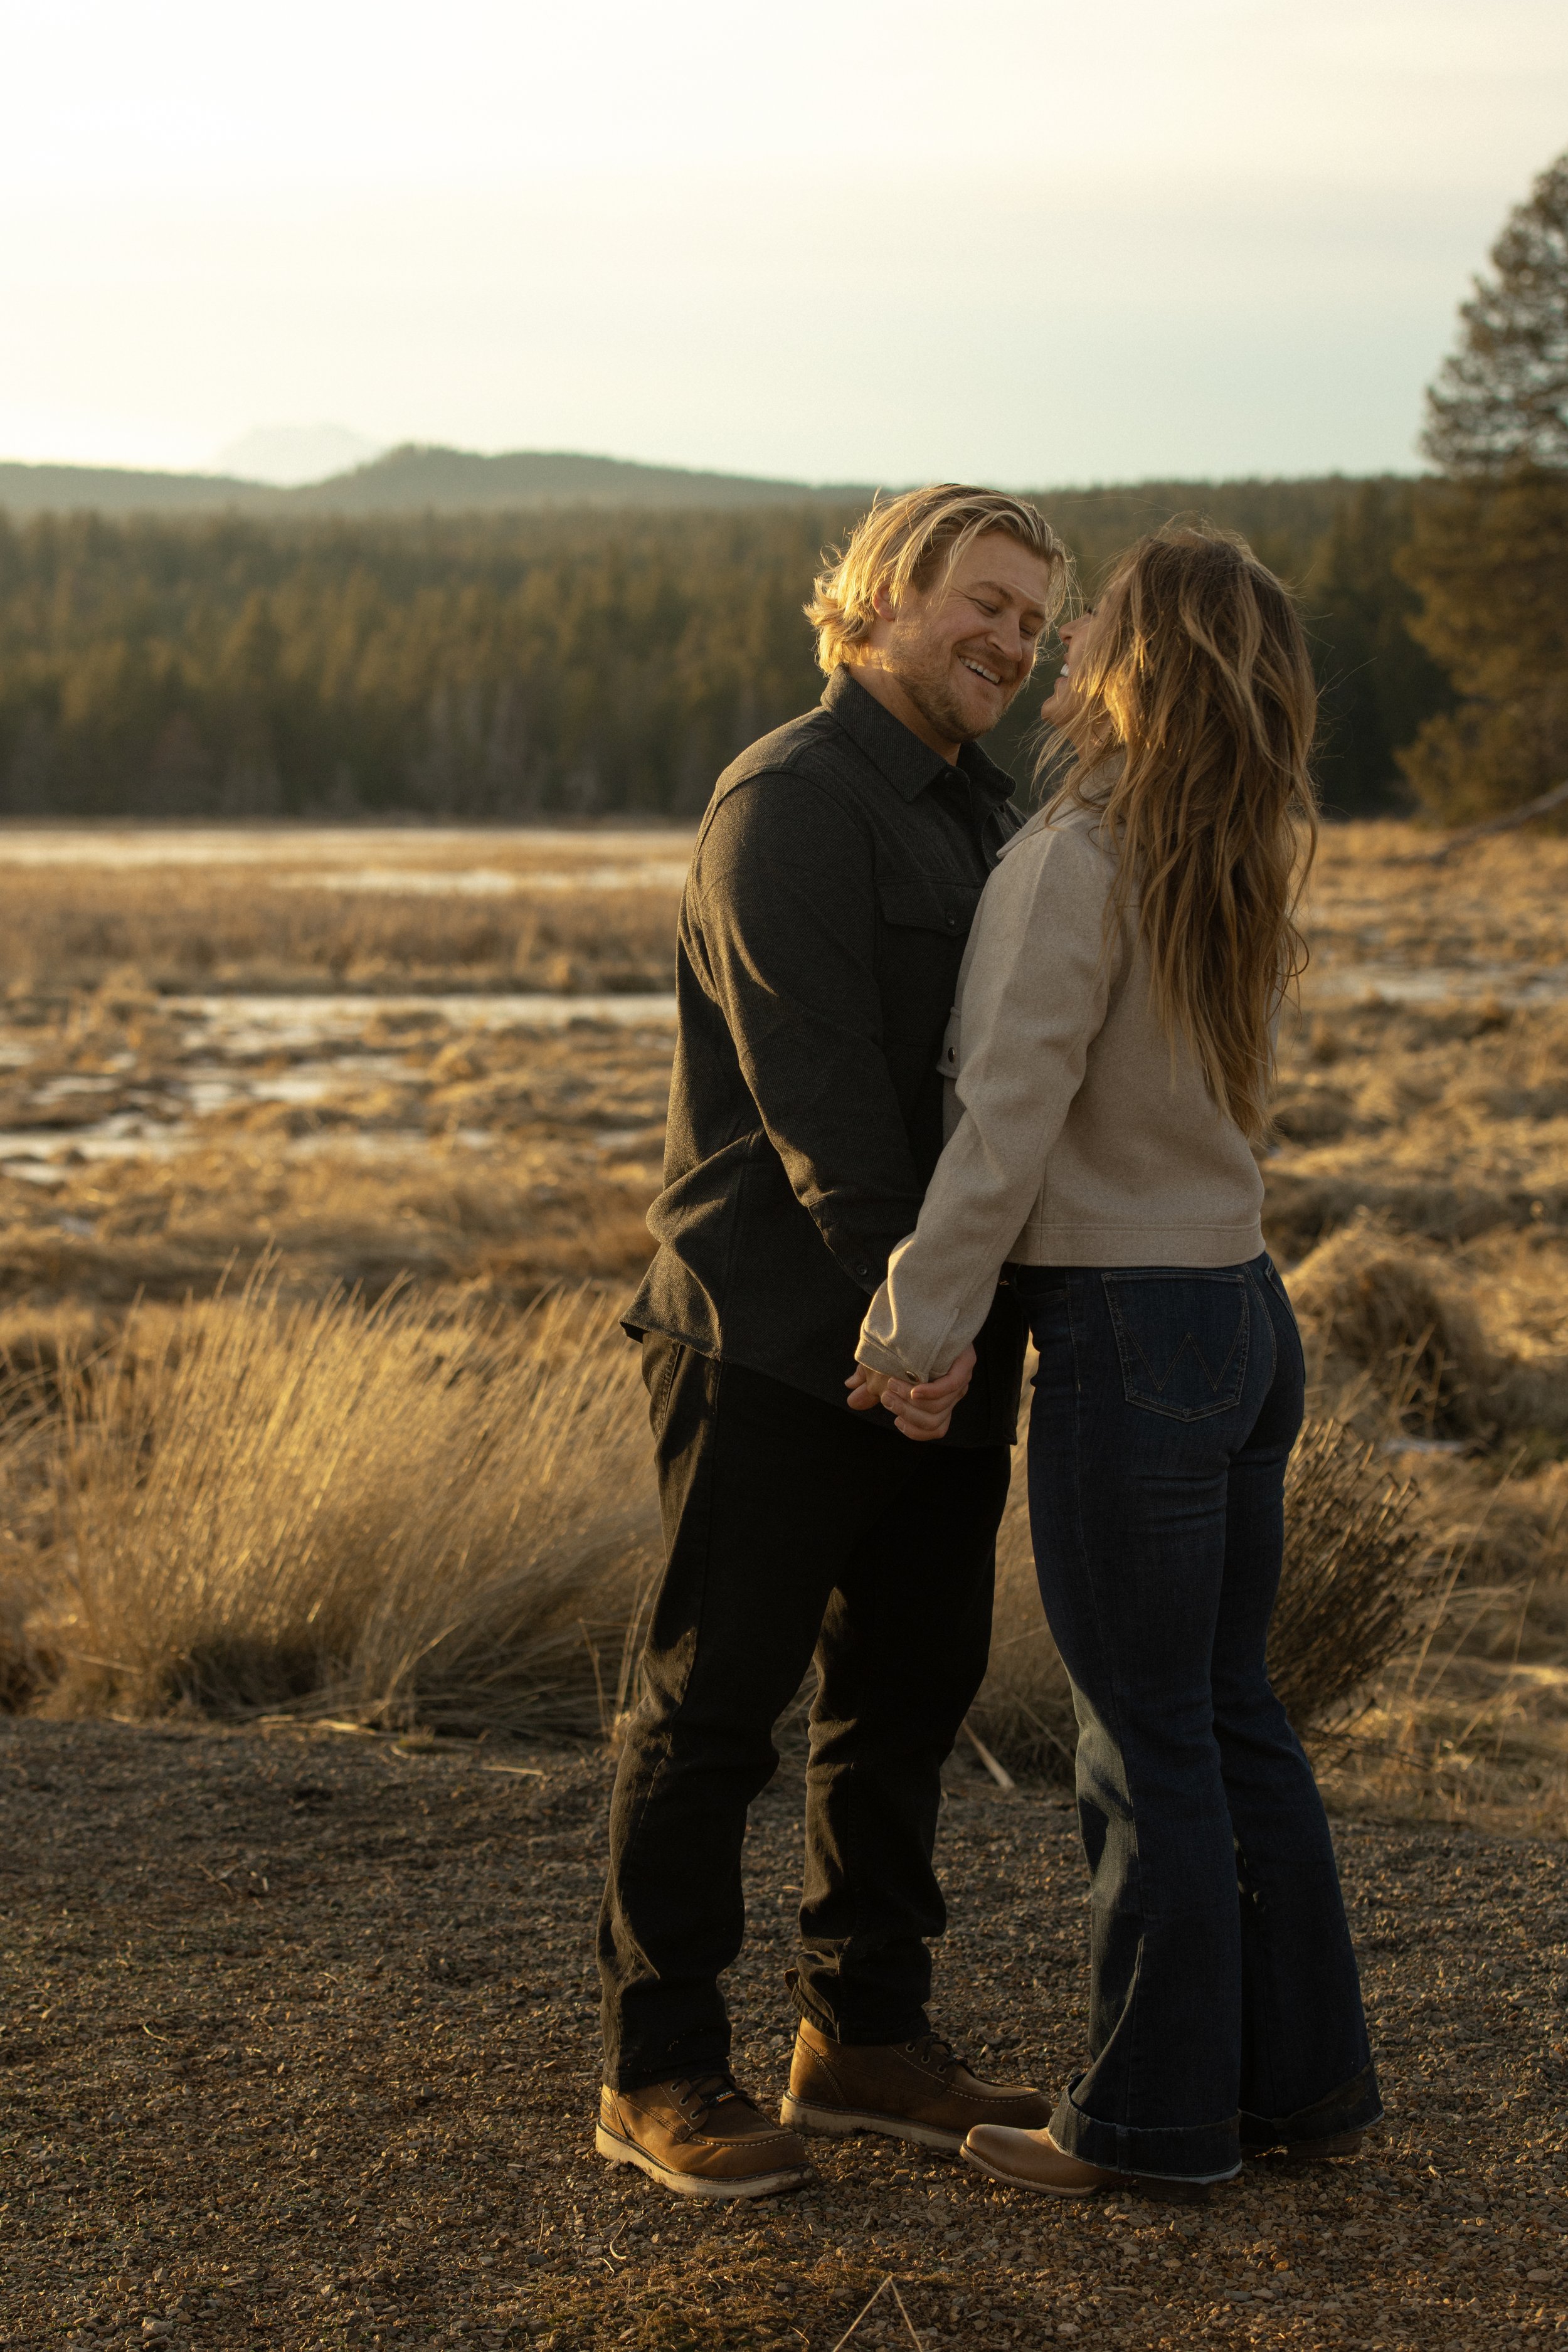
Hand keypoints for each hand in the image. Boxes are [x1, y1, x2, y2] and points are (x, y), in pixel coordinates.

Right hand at [845, 1344, 975, 1441]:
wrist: (920, 1309)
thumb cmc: (902, 1339)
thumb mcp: (881, 1365)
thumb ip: (868, 1385)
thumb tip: (852, 1399)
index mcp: (939, 1398)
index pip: (935, 1429)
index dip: (915, 1431)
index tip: (896, 1421)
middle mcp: (953, 1392)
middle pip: (933, 1422)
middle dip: (905, 1413)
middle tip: (887, 1397)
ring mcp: (961, 1377)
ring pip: (938, 1408)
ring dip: (910, 1402)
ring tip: (891, 1385)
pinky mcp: (965, 1362)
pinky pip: (951, 1386)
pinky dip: (931, 1392)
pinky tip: (915, 1389)